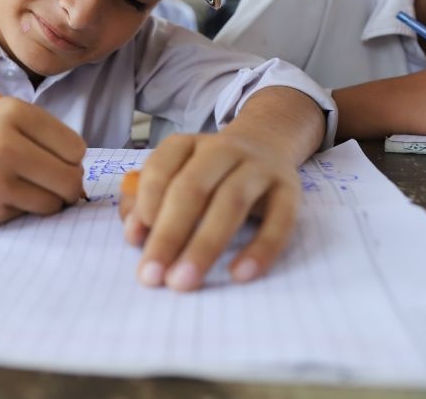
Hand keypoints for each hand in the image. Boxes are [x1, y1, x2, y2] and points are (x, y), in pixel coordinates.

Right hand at [0, 98, 86, 227]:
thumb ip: (36, 136)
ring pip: (56, 201)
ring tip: (17, 191)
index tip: (53, 165)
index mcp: (13, 112)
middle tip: (44, 185)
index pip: (75, 146)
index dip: (69, 161)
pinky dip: (21, 211)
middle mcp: (8, 141)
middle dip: (65, 186)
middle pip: (72, 176)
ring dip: (45, 202)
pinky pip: (30, 216)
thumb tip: (79, 168)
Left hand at [118, 87, 323, 292]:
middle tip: (152, 276)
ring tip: (184, 281)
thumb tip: (135, 234)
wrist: (268, 145)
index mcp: (189, 145)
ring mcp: (259, 167)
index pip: (162, 168)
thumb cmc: (211, 173)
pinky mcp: (290, 190)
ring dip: (204, 245)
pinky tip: (239, 275)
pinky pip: (280, 220)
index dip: (145, 203)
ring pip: (231, 202)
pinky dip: (260, 249)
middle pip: (192, 188)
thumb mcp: (178, 175)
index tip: (135, 241)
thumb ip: (148, 201)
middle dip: (168, 234)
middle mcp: (223, 150)